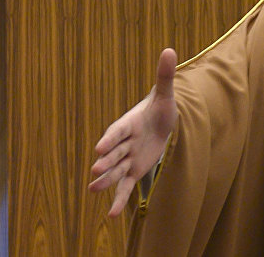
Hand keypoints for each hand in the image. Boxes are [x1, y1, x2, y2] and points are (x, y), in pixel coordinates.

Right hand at [88, 48, 178, 216]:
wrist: (160, 123)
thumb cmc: (160, 108)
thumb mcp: (166, 95)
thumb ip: (165, 76)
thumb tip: (170, 49)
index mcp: (128, 123)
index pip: (117, 131)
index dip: (110, 138)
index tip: (100, 146)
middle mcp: (124, 142)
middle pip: (114, 153)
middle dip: (106, 161)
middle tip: (96, 169)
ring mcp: (127, 158)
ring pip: (116, 170)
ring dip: (106, 180)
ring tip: (93, 189)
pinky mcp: (133, 171)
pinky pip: (124, 186)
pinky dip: (118, 199)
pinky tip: (111, 214)